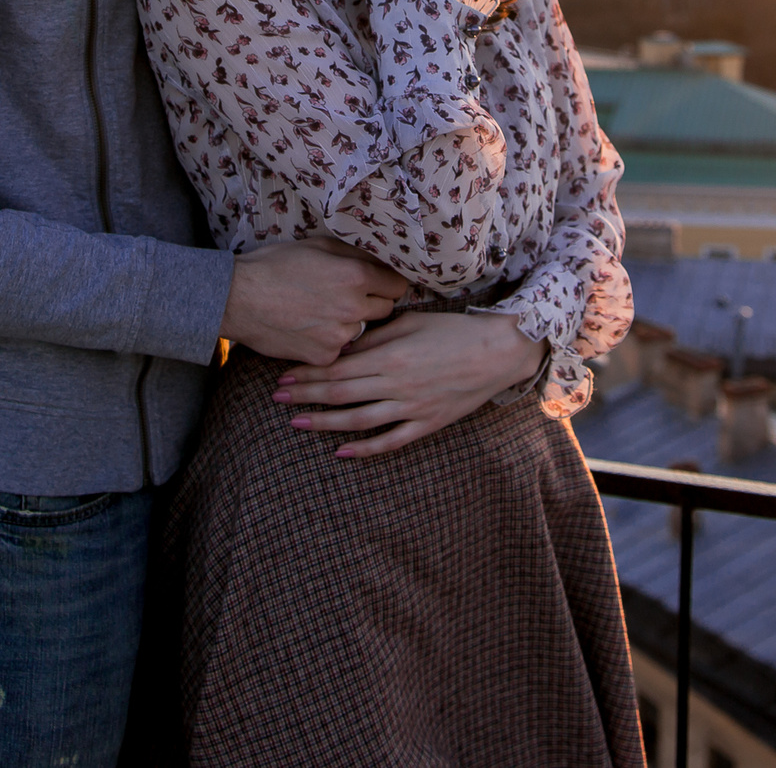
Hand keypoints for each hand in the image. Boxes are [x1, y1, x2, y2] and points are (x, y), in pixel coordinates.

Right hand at [221, 238, 410, 366]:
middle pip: (385, 311)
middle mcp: (354, 308)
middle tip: (349, 299)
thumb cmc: (276, 265)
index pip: (397, 286)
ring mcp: (340, 336)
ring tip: (323, 313)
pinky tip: (309, 330)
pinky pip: (339, 350)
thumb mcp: (318, 246)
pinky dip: (328, 342)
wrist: (238, 298)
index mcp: (356, 276)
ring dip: (350, 324)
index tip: (379, 285)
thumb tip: (381, 262)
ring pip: (361, 331)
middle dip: (372, 304)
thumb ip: (355, 255)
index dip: (387, 283)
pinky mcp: (324, 356)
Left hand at [273, 310, 546, 458]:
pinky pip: (390, 441)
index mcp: (390, 355)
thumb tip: (343, 345)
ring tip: (297, 423)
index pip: (338, 368)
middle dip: (306, 395)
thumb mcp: (412, 322)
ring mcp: (411, 407)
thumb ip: (377, 336)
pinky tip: (342, 452)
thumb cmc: (454, 330)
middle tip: (277, 397)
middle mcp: (396, 384)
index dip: (309, 373)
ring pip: (358, 420)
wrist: (498, 352)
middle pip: (340, 393)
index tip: (284, 375)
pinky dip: (365, 449)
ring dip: (325, 423)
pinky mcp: (427, 423)